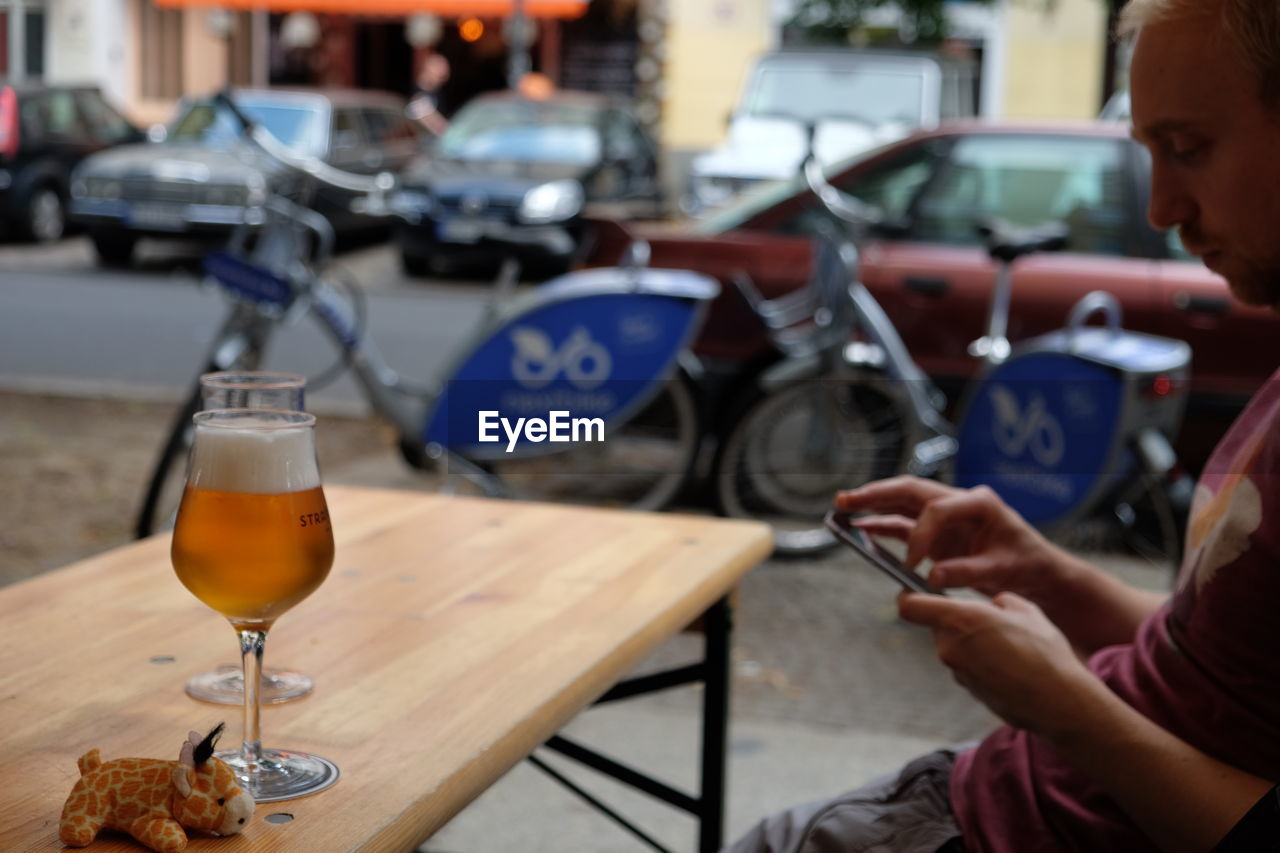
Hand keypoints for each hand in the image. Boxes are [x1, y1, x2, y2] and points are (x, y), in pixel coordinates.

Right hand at [836, 476, 1064, 599]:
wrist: (1036, 570)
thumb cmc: (1024, 564)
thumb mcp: (1001, 570)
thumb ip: (967, 573)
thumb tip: (933, 578)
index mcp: (978, 502)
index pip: (938, 509)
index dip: (921, 535)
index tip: (913, 564)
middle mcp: (958, 501)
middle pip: (910, 491)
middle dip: (876, 494)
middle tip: (846, 500)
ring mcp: (944, 514)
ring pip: (902, 503)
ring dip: (872, 504)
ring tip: (842, 508)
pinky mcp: (936, 530)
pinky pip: (903, 523)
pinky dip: (881, 525)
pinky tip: (859, 528)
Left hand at [897, 591, 1102, 736]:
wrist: (1059, 702)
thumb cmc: (1044, 652)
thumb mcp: (1024, 610)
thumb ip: (998, 602)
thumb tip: (993, 605)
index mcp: (958, 620)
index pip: (909, 606)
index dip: (908, 596)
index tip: (916, 591)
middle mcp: (950, 647)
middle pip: (937, 626)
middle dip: (956, 621)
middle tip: (989, 622)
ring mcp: (957, 672)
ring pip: (954, 647)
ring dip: (971, 643)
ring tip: (1008, 647)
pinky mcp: (968, 690)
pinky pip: (967, 667)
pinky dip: (981, 663)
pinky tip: (1010, 667)